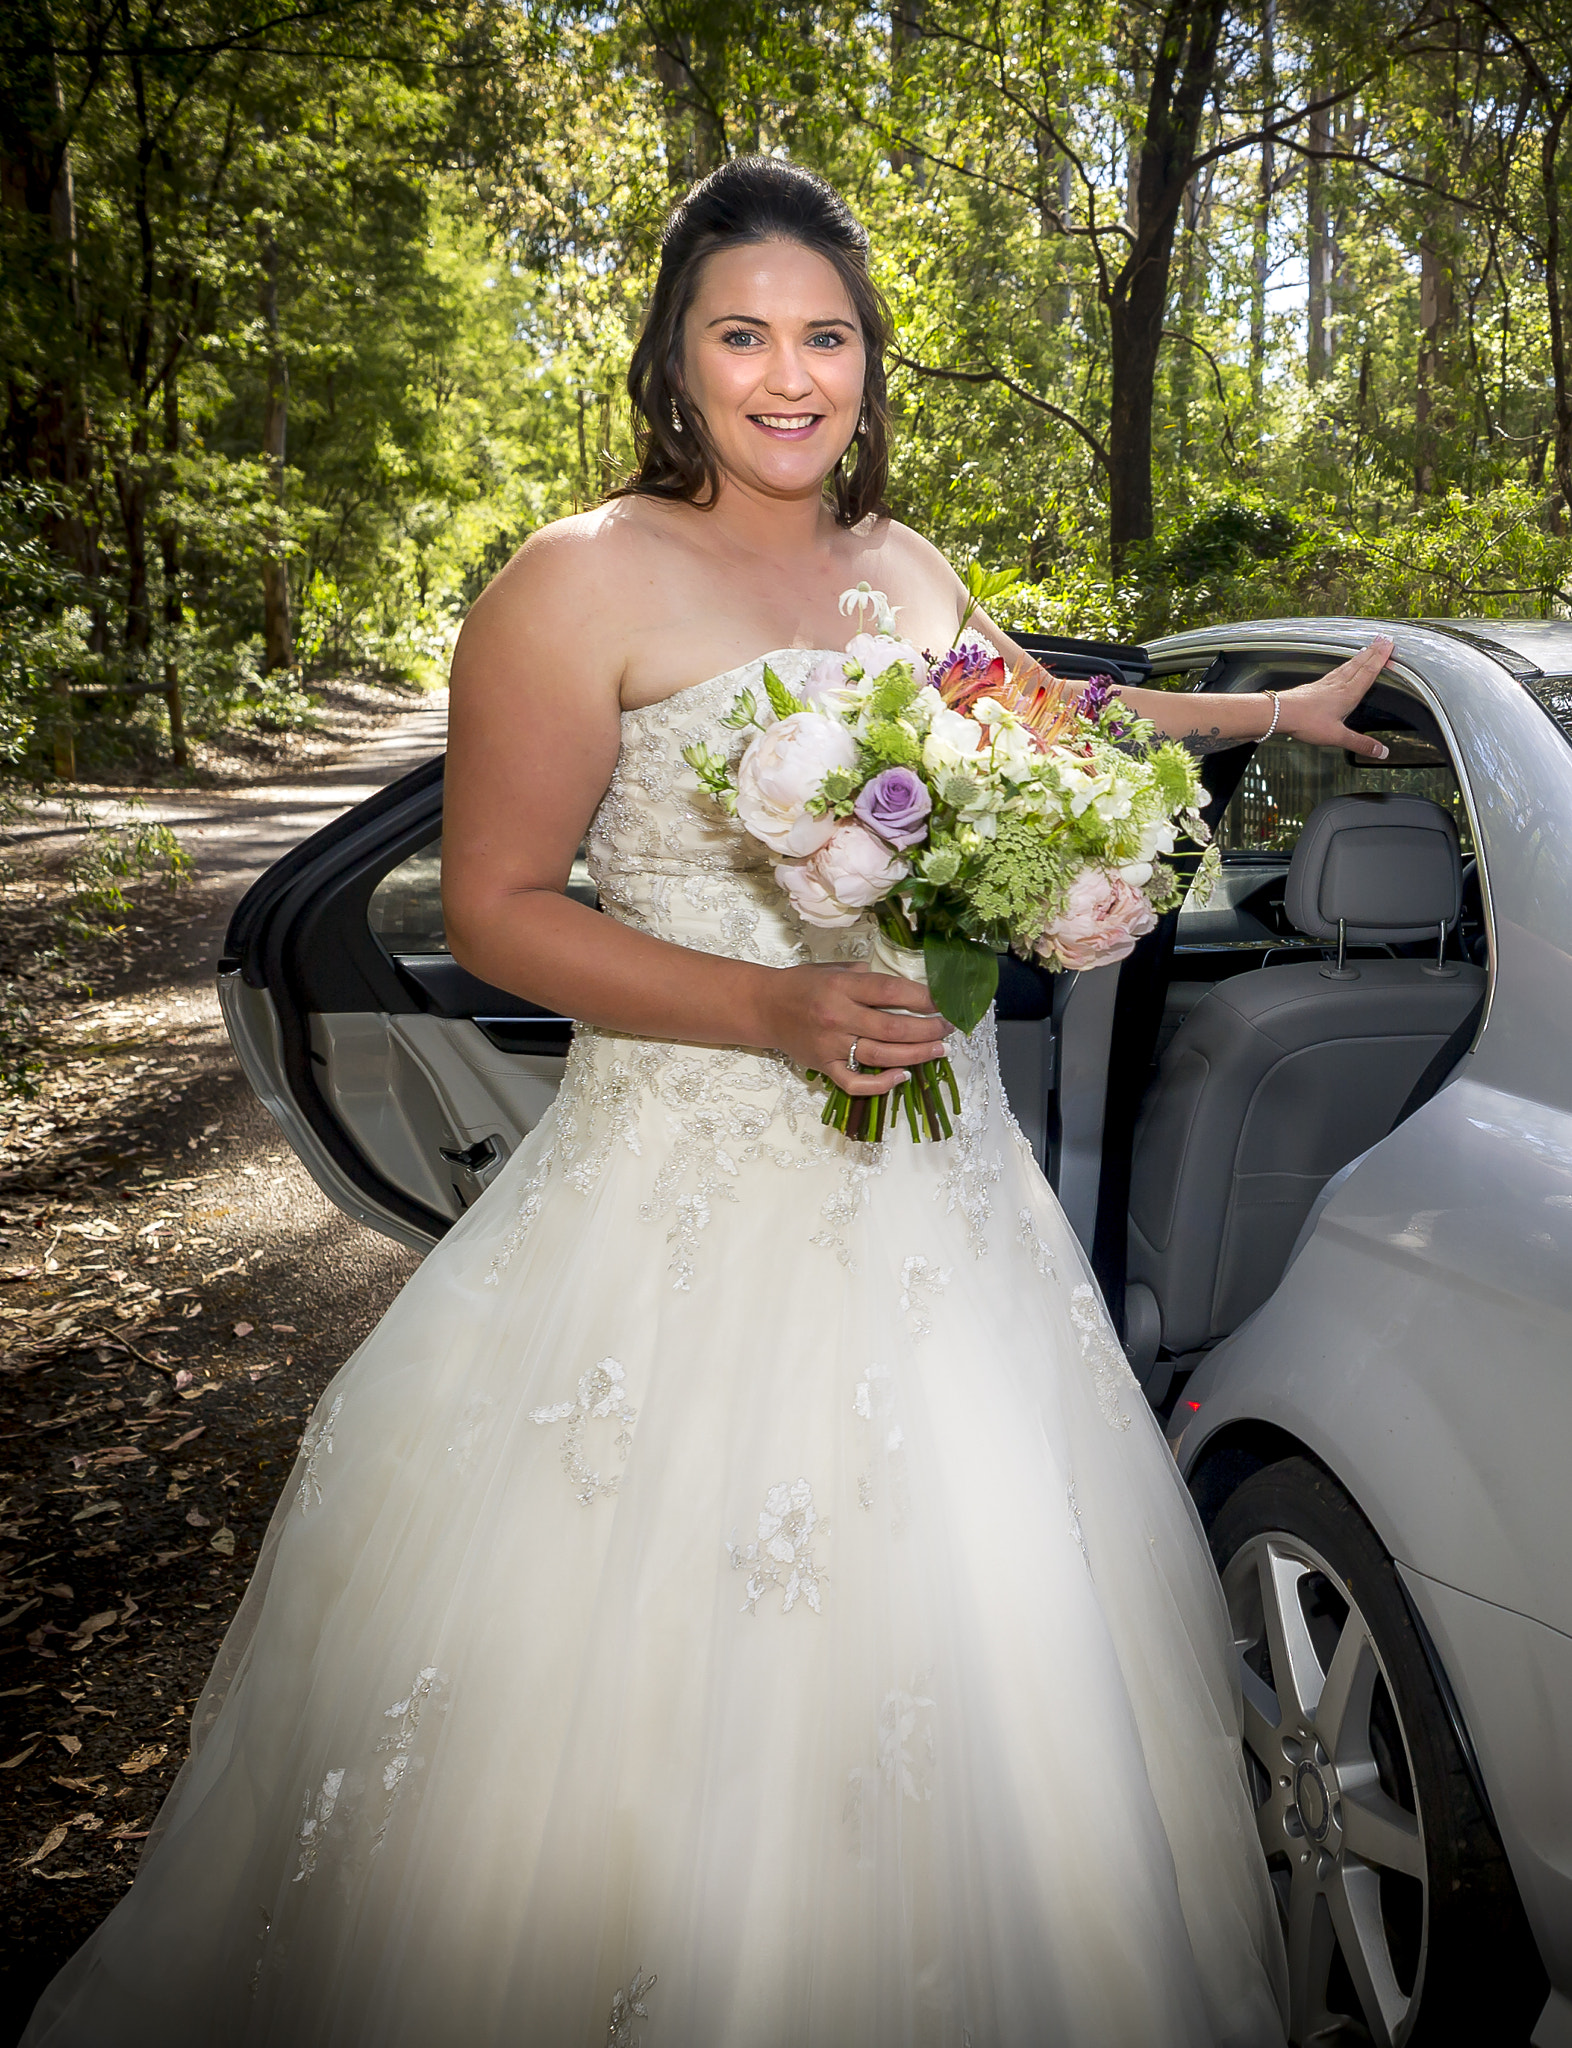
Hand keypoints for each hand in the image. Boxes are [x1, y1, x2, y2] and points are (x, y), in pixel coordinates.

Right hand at [761, 964, 951, 1096]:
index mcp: (841, 987)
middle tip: (948, 1027)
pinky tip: (902, 1076)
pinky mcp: (824, 1067)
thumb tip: (905, 986)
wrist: (765, 1007)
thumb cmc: (803, 985)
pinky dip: (881, 1084)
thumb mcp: (834, 969)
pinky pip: (855, 1083)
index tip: (943, 1001)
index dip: (922, 997)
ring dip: (916, 1054)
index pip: (890, 991)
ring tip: (940, 1050)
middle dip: (928, 1029)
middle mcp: (837, 1017)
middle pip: (893, 1028)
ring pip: (881, 1056)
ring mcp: (831, 1045)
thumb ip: (867, 977)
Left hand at [1275, 637, 1393, 758]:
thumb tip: (1381, 752)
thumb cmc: (1306, 722)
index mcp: (1348, 694)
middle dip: (1374, 651)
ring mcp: (1326, 683)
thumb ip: (1360, 743)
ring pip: (1347, 666)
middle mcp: (1338, 685)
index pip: (1368, 672)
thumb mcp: (1337, 736)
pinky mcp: (1315, 686)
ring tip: (1368, 648)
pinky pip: (1335, 671)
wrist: (1280, 712)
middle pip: (1360, 664)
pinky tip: (1342, 666)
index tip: (1389, 645)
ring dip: (1360, 656)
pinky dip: (1344, 665)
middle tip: (1384, 639)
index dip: (1381, 658)